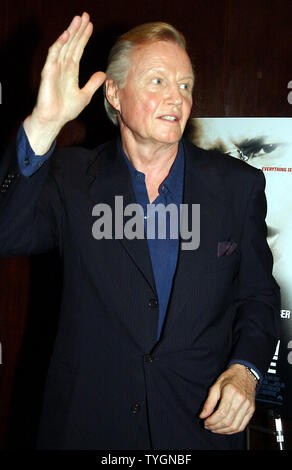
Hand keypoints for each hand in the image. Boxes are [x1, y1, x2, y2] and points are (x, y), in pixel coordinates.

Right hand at [24, 12, 105, 153]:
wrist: (54, 120)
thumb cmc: (66, 109)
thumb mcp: (85, 95)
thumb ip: (93, 84)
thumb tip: (103, 74)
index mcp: (71, 70)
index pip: (78, 49)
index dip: (84, 37)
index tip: (90, 25)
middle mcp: (63, 66)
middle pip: (71, 43)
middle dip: (78, 30)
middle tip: (85, 15)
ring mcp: (55, 67)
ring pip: (63, 45)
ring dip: (70, 32)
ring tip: (77, 20)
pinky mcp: (48, 72)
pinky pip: (53, 55)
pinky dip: (59, 44)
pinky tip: (65, 34)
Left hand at [199, 363, 256, 433]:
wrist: (245, 373)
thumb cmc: (229, 378)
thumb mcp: (216, 386)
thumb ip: (209, 402)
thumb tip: (202, 416)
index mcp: (231, 392)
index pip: (221, 413)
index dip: (212, 421)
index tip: (205, 422)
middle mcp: (241, 400)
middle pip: (228, 421)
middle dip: (216, 427)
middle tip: (208, 426)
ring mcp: (248, 406)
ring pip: (235, 426)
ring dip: (223, 431)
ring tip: (214, 429)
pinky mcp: (251, 410)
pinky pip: (242, 426)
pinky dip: (232, 430)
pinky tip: (224, 429)